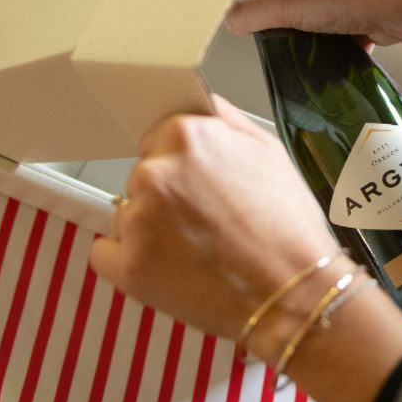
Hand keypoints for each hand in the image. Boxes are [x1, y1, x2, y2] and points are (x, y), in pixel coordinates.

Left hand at [89, 96, 340, 351]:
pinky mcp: (126, 266)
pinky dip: (131, 262)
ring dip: (151, 228)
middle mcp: (155, 173)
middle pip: (143, 176)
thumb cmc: (288, 229)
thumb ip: (227, 121)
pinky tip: (171, 268)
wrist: (294, 294)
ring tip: (198, 249)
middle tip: (207, 221)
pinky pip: (107, 253)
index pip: (159, 138)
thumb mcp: (270, 152)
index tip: (200, 185)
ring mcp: (136, 220)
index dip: (184, 164)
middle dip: (168, 197)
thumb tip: (203, 107)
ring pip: (128, 214)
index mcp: (187, 137)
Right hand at [226, 0, 401, 45]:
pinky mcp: (353, 18)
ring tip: (304, 54)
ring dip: (307, 42)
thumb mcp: (284, 4)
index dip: (256, 5)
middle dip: (283, 28)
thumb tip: (227, 20)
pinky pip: (331, 39)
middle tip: (281, 43)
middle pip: (285, 8)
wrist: (394, 7)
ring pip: (308, 27)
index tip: (253, 26)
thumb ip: (251, 12)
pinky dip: (328, 51)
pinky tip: (325, 61)